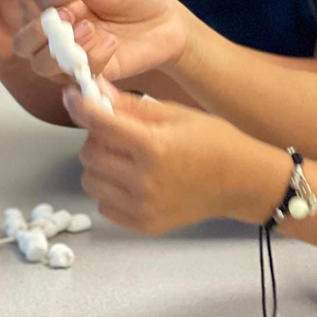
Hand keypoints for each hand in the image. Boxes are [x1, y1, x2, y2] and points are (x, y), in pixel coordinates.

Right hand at [12, 0, 187, 82]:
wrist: (169, 21)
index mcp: (62, 3)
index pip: (37, 1)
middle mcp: (61, 31)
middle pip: (23, 42)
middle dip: (36, 30)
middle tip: (66, 16)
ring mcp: (74, 54)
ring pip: (41, 65)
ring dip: (58, 49)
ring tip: (90, 28)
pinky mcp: (93, 72)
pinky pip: (78, 75)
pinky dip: (91, 59)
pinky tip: (112, 43)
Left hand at [63, 83, 281, 233]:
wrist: (241, 181)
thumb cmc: (215, 141)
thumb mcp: (177, 114)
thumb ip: (133, 106)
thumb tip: (96, 91)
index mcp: (155, 146)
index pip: (101, 124)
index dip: (82, 106)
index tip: (74, 96)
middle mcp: (145, 180)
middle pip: (90, 154)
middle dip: (96, 136)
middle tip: (116, 130)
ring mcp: (143, 207)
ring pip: (91, 181)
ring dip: (100, 164)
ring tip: (125, 156)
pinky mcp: (144, 225)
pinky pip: (104, 204)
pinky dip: (110, 189)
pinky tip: (133, 179)